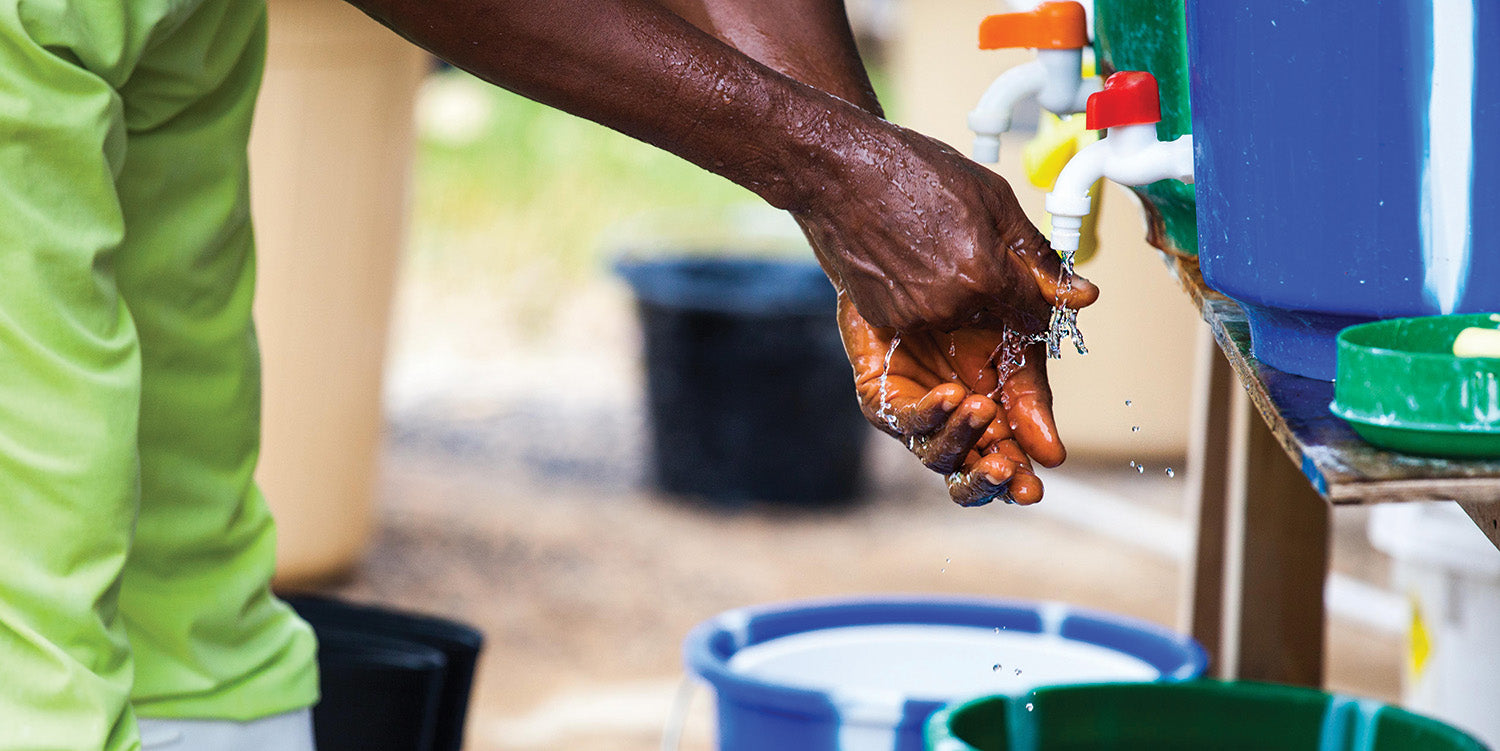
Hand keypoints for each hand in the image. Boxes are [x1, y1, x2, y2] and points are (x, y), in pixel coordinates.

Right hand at [795, 118, 1095, 333]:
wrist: (841, 170)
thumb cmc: (915, 171)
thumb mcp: (992, 197)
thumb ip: (1036, 253)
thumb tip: (1081, 293)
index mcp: (984, 275)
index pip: (1033, 311)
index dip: (1032, 294)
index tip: (1025, 283)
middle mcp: (950, 305)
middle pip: (993, 317)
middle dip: (989, 290)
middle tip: (961, 245)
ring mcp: (912, 315)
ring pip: (955, 319)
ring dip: (954, 294)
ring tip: (929, 245)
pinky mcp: (882, 317)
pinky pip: (918, 317)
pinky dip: (919, 296)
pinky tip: (905, 258)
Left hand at [837, 291, 1077, 506]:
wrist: (909, 263)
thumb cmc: (970, 301)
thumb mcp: (1016, 336)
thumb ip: (1036, 377)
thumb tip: (1062, 421)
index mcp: (994, 417)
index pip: (1009, 459)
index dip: (1023, 475)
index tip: (1043, 473)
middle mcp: (954, 425)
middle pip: (971, 475)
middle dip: (992, 480)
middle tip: (1009, 473)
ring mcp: (918, 416)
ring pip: (938, 455)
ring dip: (964, 437)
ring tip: (983, 409)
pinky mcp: (882, 400)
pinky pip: (906, 419)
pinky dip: (931, 412)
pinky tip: (952, 395)